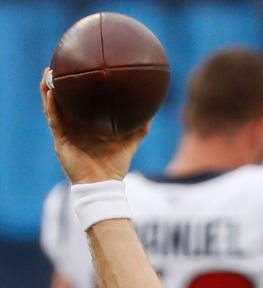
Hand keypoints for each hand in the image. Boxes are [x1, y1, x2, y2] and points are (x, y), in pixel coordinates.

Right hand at [40, 69, 148, 184]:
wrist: (103, 185)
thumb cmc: (114, 166)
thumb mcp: (129, 143)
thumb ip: (139, 129)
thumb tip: (151, 115)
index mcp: (86, 124)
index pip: (78, 102)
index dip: (76, 86)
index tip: (77, 67)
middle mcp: (74, 126)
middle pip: (62, 100)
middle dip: (58, 83)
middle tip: (58, 64)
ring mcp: (65, 132)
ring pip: (53, 106)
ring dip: (48, 89)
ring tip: (49, 73)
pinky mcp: (60, 141)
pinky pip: (54, 119)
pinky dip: (51, 105)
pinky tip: (51, 92)